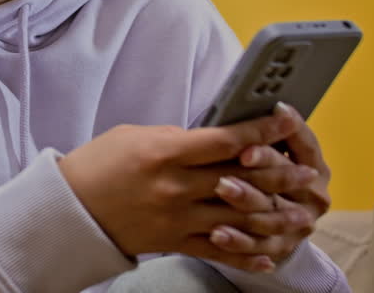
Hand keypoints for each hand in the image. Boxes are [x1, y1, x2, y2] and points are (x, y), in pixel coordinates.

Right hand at [57, 112, 311, 272]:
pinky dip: (247, 253)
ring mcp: (177, 218)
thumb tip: (214, 140)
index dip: (261, 129)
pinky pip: (220, 250)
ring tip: (300, 211)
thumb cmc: (96, 165)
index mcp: (164, 153)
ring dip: (275, 214)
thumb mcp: (133, 136)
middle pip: (241, 178)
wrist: (68, 210)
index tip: (286, 119)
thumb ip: (176, 138)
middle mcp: (175, 187)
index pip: (225, 139)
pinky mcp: (174, 242)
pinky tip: (271, 252)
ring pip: (239, 217)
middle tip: (305, 168)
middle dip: (279, 172)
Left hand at [203, 102, 331, 264]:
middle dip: (257, 173)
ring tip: (221, 191)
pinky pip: (259, 246)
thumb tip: (249, 106)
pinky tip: (219, 234)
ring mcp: (299, 225)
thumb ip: (259, 132)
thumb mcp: (266, 146)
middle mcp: (313, 196)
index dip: (278, 138)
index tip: (250, 141)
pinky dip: (239, 242)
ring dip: (246, 203)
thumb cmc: (262, 168)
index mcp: (314, 164)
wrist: (273, 214)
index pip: (302, 147)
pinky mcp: (281, 247)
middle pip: (285, 181)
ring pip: (271, 216)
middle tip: (229, 166)